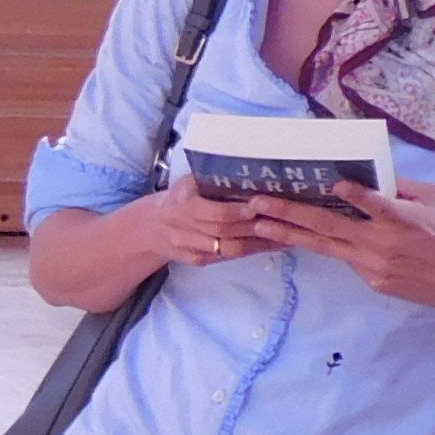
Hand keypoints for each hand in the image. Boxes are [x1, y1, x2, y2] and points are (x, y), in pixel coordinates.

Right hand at [140, 174, 276, 266]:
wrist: (151, 226)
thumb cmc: (180, 197)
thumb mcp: (189, 182)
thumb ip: (212, 180)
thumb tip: (252, 173)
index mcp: (182, 204)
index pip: (215, 214)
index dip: (239, 212)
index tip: (261, 205)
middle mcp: (182, 228)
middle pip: (224, 233)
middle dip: (254, 229)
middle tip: (283, 222)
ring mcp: (188, 248)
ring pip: (227, 250)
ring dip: (257, 244)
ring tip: (284, 236)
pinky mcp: (194, 261)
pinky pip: (224, 259)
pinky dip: (248, 253)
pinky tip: (268, 246)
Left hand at [246, 181, 434, 316]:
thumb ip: (404, 188)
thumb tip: (373, 177)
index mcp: (404, 219)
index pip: (375, 203)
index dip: (354, 194)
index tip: (331, 184)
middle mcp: (384, 243)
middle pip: (330, 226)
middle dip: (289, 213)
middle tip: (256, 203)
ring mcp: (375, 266)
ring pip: (326, 246)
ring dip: (290, 234)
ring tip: (260, 224)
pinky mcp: (374, 281)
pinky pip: (346, 259)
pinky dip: (326, 246)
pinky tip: (299, 236)